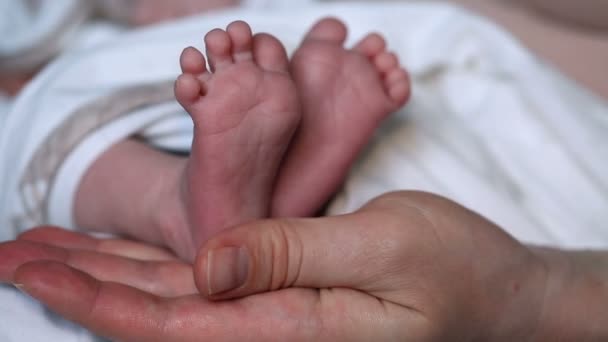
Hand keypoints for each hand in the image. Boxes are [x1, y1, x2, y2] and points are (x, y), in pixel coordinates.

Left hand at [0, 191, 603, 340]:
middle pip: (155, 316)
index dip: (95, 297)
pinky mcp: (288, 300)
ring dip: (110, 277)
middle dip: (82, 286)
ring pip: (174, 301)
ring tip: (51, 255)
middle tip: (16, 257)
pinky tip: (126, 263)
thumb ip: (293, 256)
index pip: (169, 322)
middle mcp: (274, 334)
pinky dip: (159, 272)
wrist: (497, 296)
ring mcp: (279, 321)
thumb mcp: (385, 246)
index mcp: (291, 330)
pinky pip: (210, 289)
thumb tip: (207, 268)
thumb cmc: (455, 269)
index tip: (32, 270)